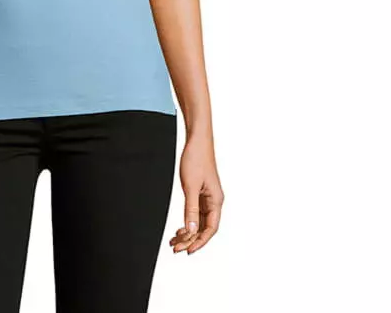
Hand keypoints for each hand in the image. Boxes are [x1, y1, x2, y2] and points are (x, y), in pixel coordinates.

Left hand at [169, 132, 223, 254]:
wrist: (196, 140)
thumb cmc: (196, 159)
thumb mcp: (190, 186)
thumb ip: (190, 209)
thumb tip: (190, 230)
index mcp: (216, 200)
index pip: (211, 229)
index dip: (200, 242)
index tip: (187, 251)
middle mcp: (214, 201)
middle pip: (204, 227)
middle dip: (190, 239)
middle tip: (175, 247)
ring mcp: (207, 197)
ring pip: (199, 221)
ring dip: (188, 232)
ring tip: (174, 241)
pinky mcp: (200, 192)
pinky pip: (196, 213)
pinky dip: (188, 221)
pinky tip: (180, 228)